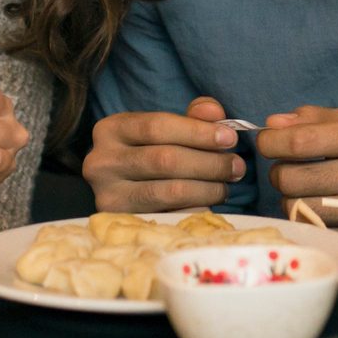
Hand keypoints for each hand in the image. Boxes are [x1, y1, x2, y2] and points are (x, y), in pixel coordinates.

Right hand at [83, 95, 247, 211]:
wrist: (122, 190)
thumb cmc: (149, 153)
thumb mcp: (165, 129)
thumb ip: (193, 116)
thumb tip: (216, 113)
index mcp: (110, 129)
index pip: (157, 126)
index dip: (197, 132)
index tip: (230, 138)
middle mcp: (101, 162)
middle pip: (165, 160)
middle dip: (209, 163)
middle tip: (237, 166)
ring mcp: (109, 196)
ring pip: (169, 191)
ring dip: (207, 189)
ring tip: (226, 186)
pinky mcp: (123, 224)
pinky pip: (170, 218)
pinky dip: (195, 210)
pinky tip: (209, 204)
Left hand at [255, 106, 337, 227]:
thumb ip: (312, 119)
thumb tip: (272, 124)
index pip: (300, 142)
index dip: (271, 142)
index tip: (267, 141)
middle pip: (291, 178)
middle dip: (280, 171)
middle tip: (289, 166)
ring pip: (296, 206)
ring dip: (290, 196)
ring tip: (305, 186)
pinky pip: (313, 227)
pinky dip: (306, 216)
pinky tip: (317, 204)